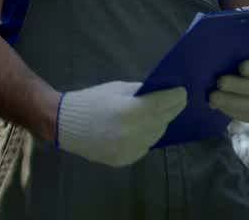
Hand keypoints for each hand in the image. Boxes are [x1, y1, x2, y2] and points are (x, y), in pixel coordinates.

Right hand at [55, 81, 186, 166]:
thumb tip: (162, 91)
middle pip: (162, 120)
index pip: (162, 104)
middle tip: (178, 101)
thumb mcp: (117, 89)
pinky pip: (145, 146)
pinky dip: (148, 136)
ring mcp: (129, 149)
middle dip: (171, 109)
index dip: (175, 97)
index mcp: (130, 111)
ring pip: (156, 135)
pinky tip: (146, 128)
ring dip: (160, 123)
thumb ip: (141, 92)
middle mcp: (132, 132)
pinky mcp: (124, 159)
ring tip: (162, 114)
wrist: (65, 126)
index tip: (183, 92)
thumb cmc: (92, 101)